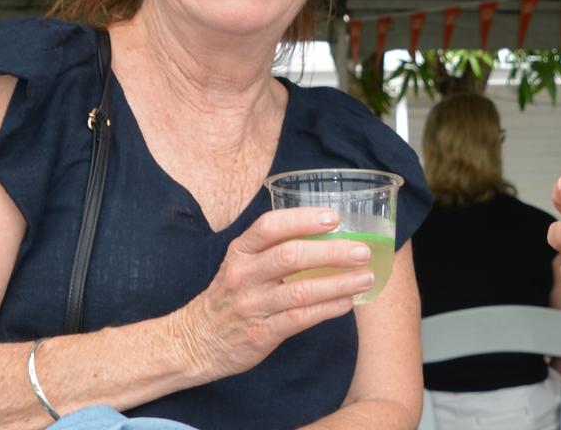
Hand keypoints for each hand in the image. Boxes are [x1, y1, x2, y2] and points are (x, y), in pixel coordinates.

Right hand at [174, 207, 374, 380]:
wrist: (194, 342)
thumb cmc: (229, 296)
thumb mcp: (241, 264)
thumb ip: (273, 248)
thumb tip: (328, 233)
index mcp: (240, 252)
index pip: (269, 226)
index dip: (303, 219)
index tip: (334, 217)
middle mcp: (244, 275)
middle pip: (291, 256)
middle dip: (331, 252)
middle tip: (362, 251)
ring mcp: (252, 305)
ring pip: (300, 290)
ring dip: (338, 283)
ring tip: (365, 278)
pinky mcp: (261, 333)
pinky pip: (300, 318)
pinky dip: (327, 309)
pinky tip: (347, 303)